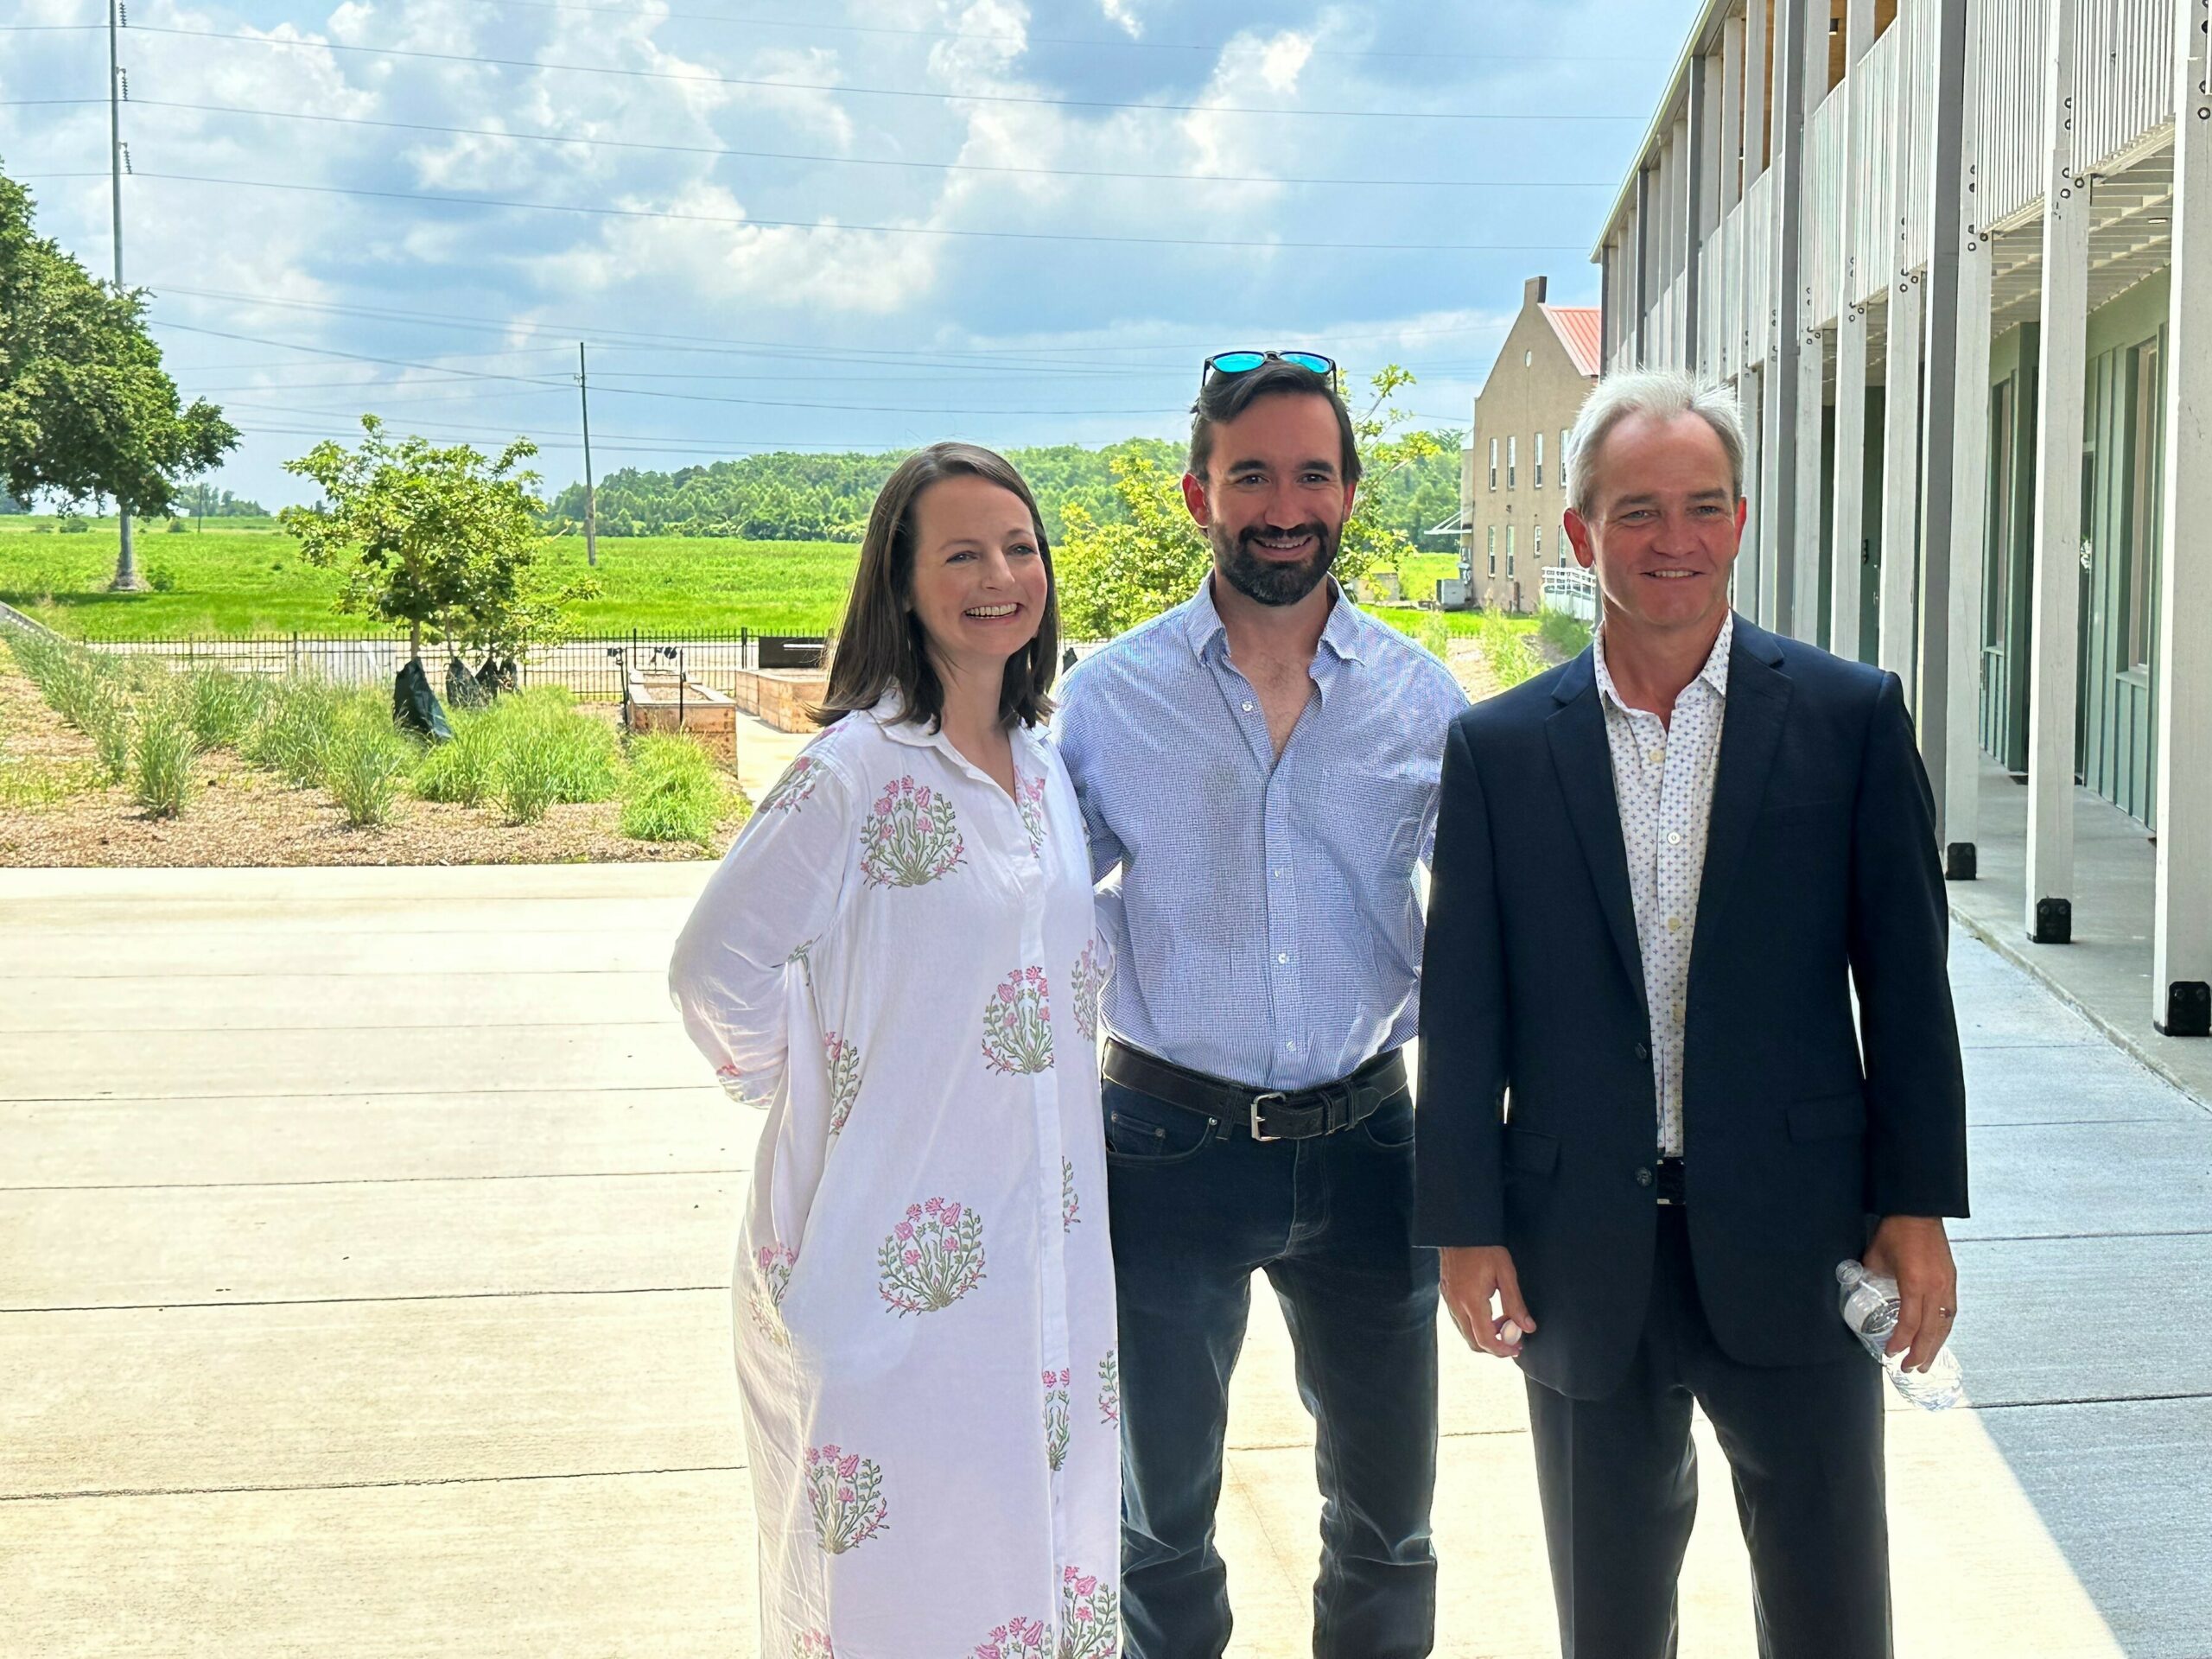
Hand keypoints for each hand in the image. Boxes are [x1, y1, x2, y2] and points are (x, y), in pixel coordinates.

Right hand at [1439, 1245, 1535, 1357]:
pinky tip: (1488, 1313)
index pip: (1485, 1339)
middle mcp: (1456, 1304)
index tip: (1517, 1348)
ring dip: (1484, 1335)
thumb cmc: (1484, 1248)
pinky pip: (1460, 1321)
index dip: (1502, 1349)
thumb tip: (1527, 1327)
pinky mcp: (1446, 1295)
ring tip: (1503, 1322)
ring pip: (1465, 1333)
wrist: (1459, 1230)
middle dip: (1494, 1347)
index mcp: (1471, 1300)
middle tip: (1512, 1339)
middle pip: (1473, 1342)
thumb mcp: (1505, 1272)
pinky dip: (1475, 1325)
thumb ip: (1515, 1303)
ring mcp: (1448, 1300)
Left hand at [1862, 1215, 1956, 1371]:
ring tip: (1926, 1361)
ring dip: (1936, 1345)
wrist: (1919, 1210)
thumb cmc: (1896, 1230)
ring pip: (1945, 1324)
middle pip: (1931, 1330)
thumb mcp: (1875, 1256)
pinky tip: (1937, 1337)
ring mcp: (1948, 1284)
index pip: (1910, 1323)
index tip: (1892, 1354)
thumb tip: (1861, 1290)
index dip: (1901, 1342)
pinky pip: (1950, 1311)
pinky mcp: (1952, 1279)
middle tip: (1911, 1369)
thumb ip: (1871, 1277)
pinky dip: (1943, 1328)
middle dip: (1920, 1353)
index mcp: (1915, 1282)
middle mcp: (1936, 1287)